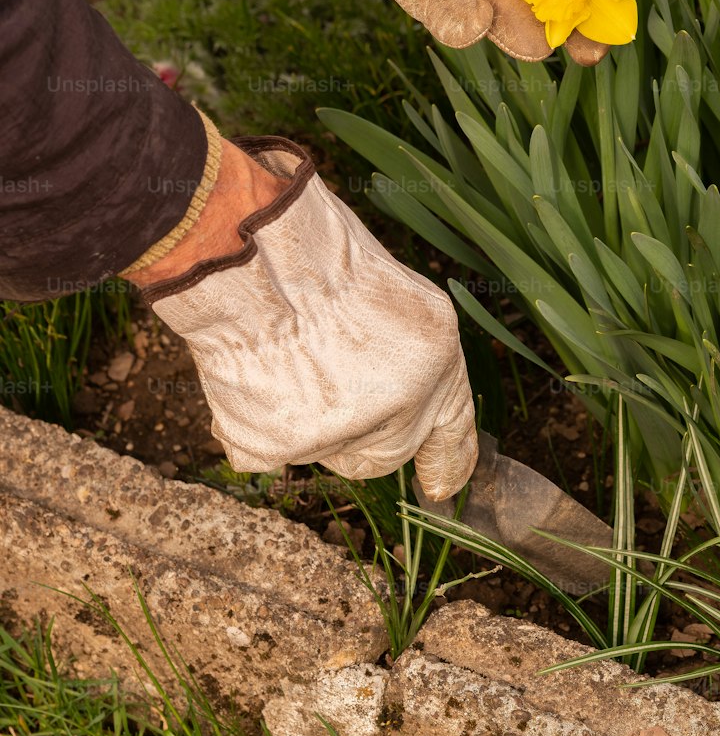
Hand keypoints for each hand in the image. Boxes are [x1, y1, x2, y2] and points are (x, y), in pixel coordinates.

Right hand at [136, 138, 476, 499]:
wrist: (256, 254)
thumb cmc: (316, 249)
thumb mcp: (388, 287)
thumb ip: (403, 353)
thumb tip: (390, 406)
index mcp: (436, 357)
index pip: (452, 423)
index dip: (448, 458)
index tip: (442, 487)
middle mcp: (399, 404)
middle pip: (382, 453)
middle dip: (360, 429)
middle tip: (323, 371)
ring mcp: (338, 432)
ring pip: (322, 448)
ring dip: (304, 415)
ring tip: (282, 352)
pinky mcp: (280, 448)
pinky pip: (265, 451)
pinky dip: (254, 421)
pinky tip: (250, 374)